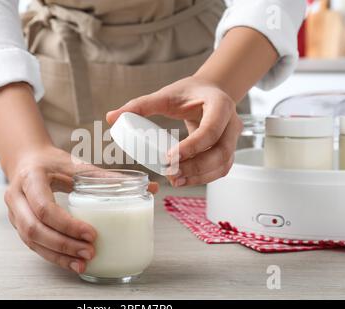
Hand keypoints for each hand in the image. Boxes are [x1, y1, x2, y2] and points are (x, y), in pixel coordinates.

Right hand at [4, 146, 158, 273]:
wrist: (26, 160)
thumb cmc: (53, 162)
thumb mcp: (77, 165)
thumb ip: (110, 177)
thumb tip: (151, 187)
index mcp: (31, 177)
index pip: (44, 206)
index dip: (67, 224)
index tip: (92, 234)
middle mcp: (16, 196)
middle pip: (34, 229)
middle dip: (63, 245)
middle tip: (89, 252)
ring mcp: (13, 212)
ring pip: (31, 241)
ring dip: (58, 256)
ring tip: (83, 264)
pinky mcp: (18, 224)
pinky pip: (32, 245)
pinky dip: (52, 256)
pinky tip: (71, 263)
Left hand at [106, 76, 242, 186]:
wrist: (210, 91)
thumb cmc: (188, 93)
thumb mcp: (166, 95)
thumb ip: (140, 105)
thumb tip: (111, 117)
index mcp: (219, 104)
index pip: (210, 129)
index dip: (192, 146)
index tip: (169, 157)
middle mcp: (232, 122)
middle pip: (220, 152)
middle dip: (195, 167)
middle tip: (170, 174)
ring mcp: (232, 138)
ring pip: (223, 164)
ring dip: (200, 176)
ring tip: (175, 181)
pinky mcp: (228, 149)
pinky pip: (221, 168)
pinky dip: (204, 177)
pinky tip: (185, 180)